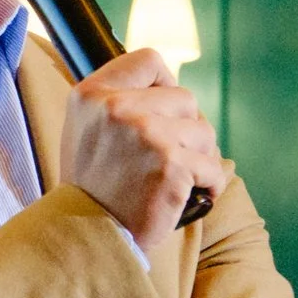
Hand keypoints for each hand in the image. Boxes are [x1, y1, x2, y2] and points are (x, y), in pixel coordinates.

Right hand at [58, 50, 225, 250]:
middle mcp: (116, 107)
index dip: (164, 84)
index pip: (149, 60)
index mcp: (91, 94)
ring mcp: (146, 134)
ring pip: (203, 131)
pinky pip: (212, 167)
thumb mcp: (86, 130)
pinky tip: (190, 196)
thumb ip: (117, 101)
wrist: (87, 236)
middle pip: (184, 98)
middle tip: (167, 158)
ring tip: (175, 179)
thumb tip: (167, 85)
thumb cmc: (92, 187)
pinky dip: (208, 184)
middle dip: (185, 129)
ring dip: (198, 157)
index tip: (162, 112)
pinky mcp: (171, 164)